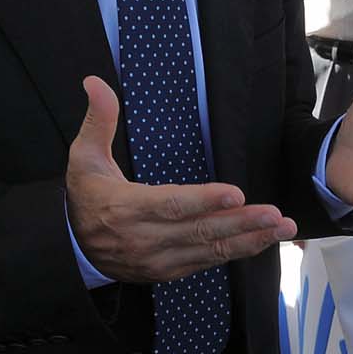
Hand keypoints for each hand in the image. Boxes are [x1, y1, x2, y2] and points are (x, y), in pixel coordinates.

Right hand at [67, 77, 295, 282]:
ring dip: (249, 240)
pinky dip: (236, 253)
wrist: (70, 246)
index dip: (204, 201)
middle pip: (199, 231)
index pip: (170, 205)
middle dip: (241, 223)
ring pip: (209, 251)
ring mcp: (157, 260)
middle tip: (276, 215)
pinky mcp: (167, 272)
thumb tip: (95, 82)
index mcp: (125, 208)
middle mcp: (144, 239)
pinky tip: (261, 240)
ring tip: (282, 228)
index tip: (236, 194)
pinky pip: (206, 263)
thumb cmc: (85, 195)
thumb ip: (98, 120)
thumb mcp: (83, 156)